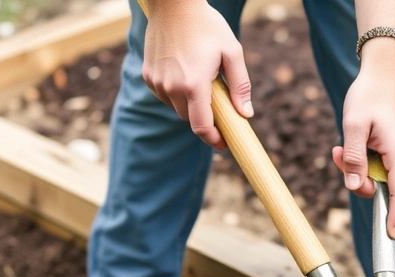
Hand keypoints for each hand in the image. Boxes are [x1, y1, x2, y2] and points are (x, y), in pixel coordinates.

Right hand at [142, 0, 252, 148]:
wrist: (173, 4)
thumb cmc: (207, 26)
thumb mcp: (232, 52)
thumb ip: (240, 85)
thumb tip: (246, 114)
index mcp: (193, 84)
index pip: (201, 126)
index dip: (213, 139)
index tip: (224, 144)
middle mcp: (171, 86)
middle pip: (189, 119)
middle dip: (205, 120)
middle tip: (220, 110)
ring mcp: (156, 81)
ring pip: (176, 108)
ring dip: (190, 105)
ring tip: (203, 84)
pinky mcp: (148, 74)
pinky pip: (165, 95)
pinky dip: (177, 94)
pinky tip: (186, 75)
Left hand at [332, 38, 394, 239]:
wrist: (387, 68)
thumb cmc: (368, 93)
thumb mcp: (352, 125)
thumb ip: (353, 159)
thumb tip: (354, 186)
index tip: (390, 235)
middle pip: (392, 188)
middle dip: (364, 182)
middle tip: (340, 158)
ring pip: (389, 176)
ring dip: (365, 168)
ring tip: (344, 145)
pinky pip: (392, 164)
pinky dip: (374, 160)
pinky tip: (362, 141)